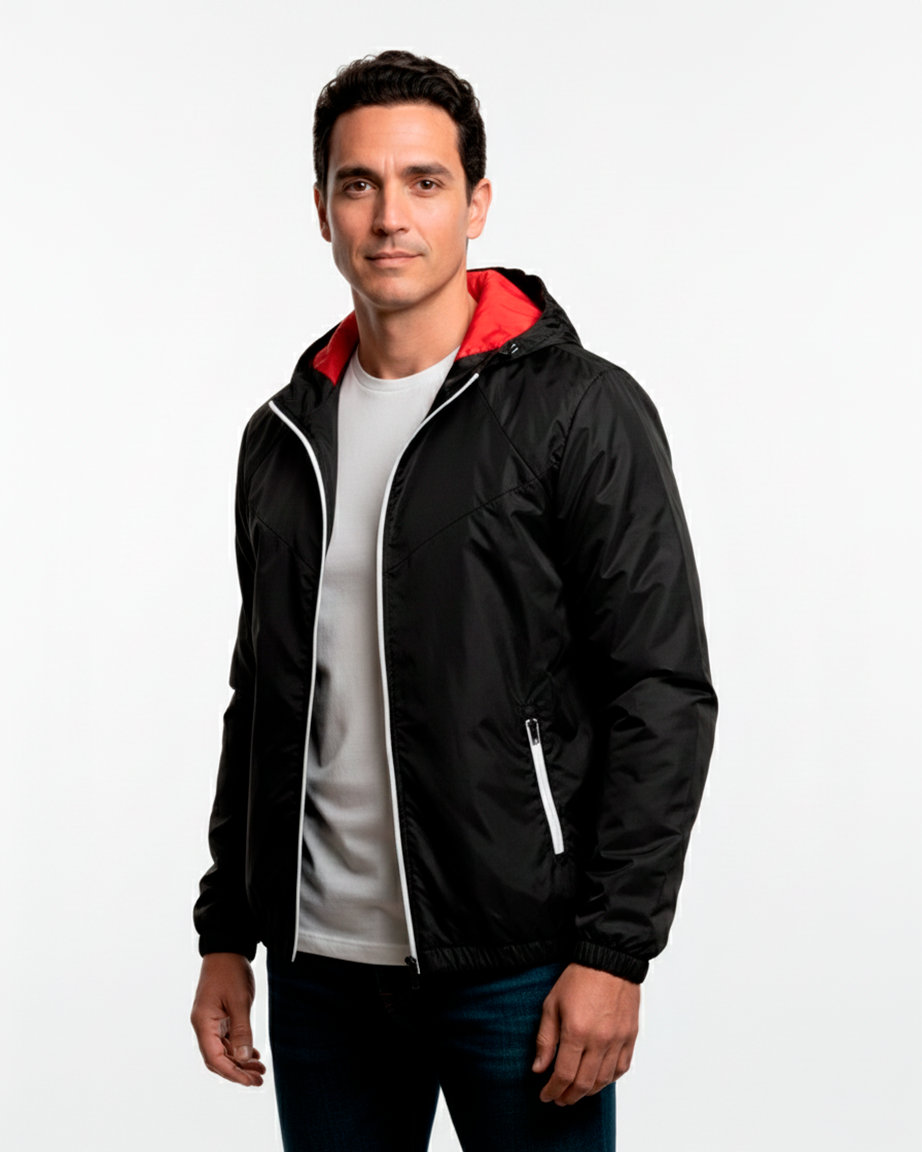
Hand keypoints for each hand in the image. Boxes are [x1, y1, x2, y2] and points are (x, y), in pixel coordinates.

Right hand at [190, 952, 266, 1086]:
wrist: (227, 949)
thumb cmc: (230, 971)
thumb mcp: (239, 1001)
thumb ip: (241, 1030)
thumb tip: (242, 1058)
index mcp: (203, 1023)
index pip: (214, 1059)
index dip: (232, 1073)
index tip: (250, 1081)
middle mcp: (203, 1026)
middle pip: (217, 1059)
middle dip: (237, 1072)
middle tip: (259, 1079)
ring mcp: (210, 1022)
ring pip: (223, 1051)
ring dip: (240, 1062)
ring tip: (260, 1070)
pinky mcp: (218, 1017)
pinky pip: (226, 1040)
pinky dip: (238, 1049)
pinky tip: (253, 1054)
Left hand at [532, 962, 639, 1105]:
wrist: (609, 959)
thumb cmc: (579, 978)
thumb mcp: (552, 1004)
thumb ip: (545, 1039)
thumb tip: (538, 1068)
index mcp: (576, 1031)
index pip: (563, 1075)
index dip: (552, 1090)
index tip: (545, 1096)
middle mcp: (599, 1040)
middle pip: (583, 1083)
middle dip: (568, 1096)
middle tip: (559, 1099)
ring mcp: (617, 1040)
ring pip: (603, 1080)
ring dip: (587, 1092)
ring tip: (575, 1092)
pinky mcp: (630, 1036)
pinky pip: (621, 1068)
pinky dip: (609, 1079)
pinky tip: (598, 1079)